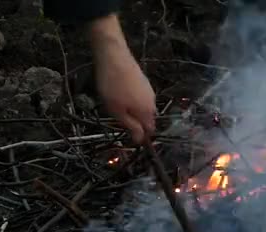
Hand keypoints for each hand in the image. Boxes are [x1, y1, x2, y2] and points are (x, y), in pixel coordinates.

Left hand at [90, 15, 155, 143]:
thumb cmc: (112, 87)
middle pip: (147, 119)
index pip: (150, 131)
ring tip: (117, 106)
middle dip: (137, 123)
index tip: (128, 136)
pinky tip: (120, 94)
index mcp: (147, 112)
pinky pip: (141, 97)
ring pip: (144, 107)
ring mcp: (149, 89)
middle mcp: (152, 101)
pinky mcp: (143, 80)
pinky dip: (133, 100)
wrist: (113, 56)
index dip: (141, 136)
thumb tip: (140, 140)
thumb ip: (131, 126)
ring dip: (134, 111)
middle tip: (119, 119)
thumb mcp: (117, 111)